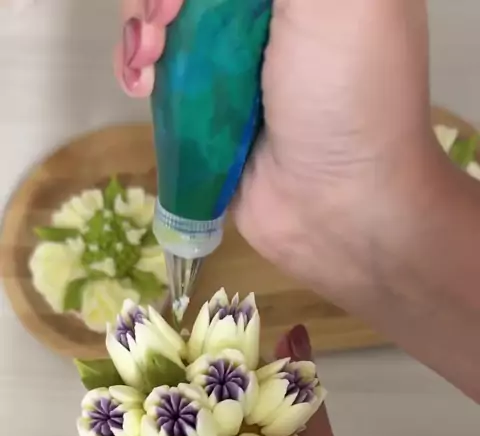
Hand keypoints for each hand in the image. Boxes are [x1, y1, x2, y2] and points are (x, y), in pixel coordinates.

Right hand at [114, 0, 436, 299]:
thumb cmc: (350, 96)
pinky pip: (158, 64)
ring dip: (141, 26)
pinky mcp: (207, 102)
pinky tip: (140, 84)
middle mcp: (271, 7)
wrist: (339, 208)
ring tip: (149, 63)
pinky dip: (138, 66)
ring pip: (164, 13)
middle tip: (165, 24)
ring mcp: (235, 54)